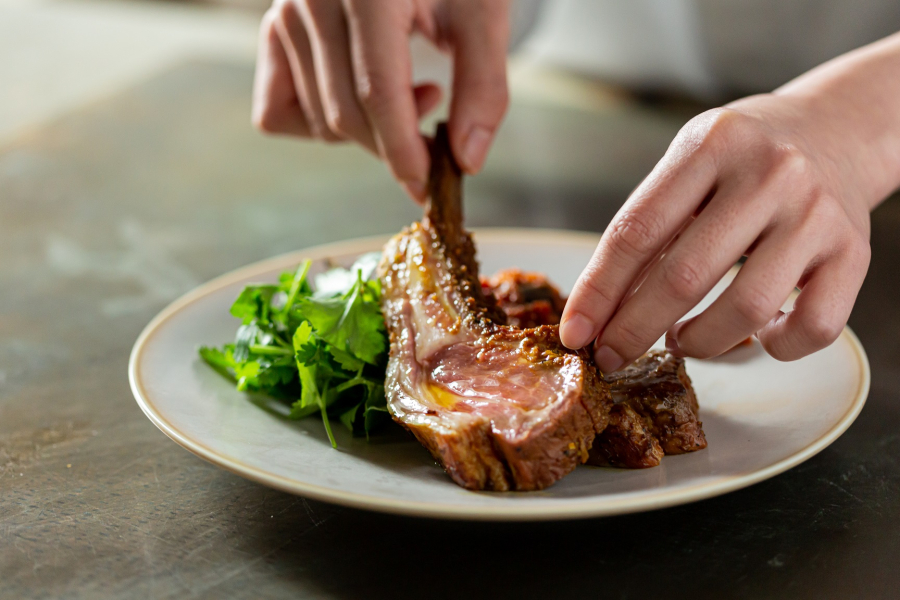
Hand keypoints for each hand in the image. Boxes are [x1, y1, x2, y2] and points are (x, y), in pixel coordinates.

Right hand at [251, 0, 509, 201]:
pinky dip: (321, 123)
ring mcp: (283, 12)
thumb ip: (483, 85)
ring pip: (318, 119)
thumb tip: (467, 160)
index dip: (403, 149)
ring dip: (368, 131)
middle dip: (394, 145)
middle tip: (436, 126)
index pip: (377, 91)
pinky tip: (361, 97)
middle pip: (345, 114)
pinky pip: (278, 111)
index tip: (428, 185)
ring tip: (411, 90)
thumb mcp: (482, 13)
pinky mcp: (272, 29)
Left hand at [560, 93, 874, 370]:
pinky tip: (754, 333)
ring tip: (681, 339)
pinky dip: (774, 347)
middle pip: (683, 277)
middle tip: (611, 355)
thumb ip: (649, 226)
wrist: (836, 130)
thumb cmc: (743, 158)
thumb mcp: (689, 164)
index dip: (598, 291)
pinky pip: (810, 328)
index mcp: (711, 145)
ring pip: (746, 311)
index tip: (575, 332)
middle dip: (634, 330)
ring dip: (699, 342)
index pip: (636, 231)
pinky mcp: (855, 252)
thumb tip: (598, 309)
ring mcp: (816, 214)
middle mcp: (769, 174)